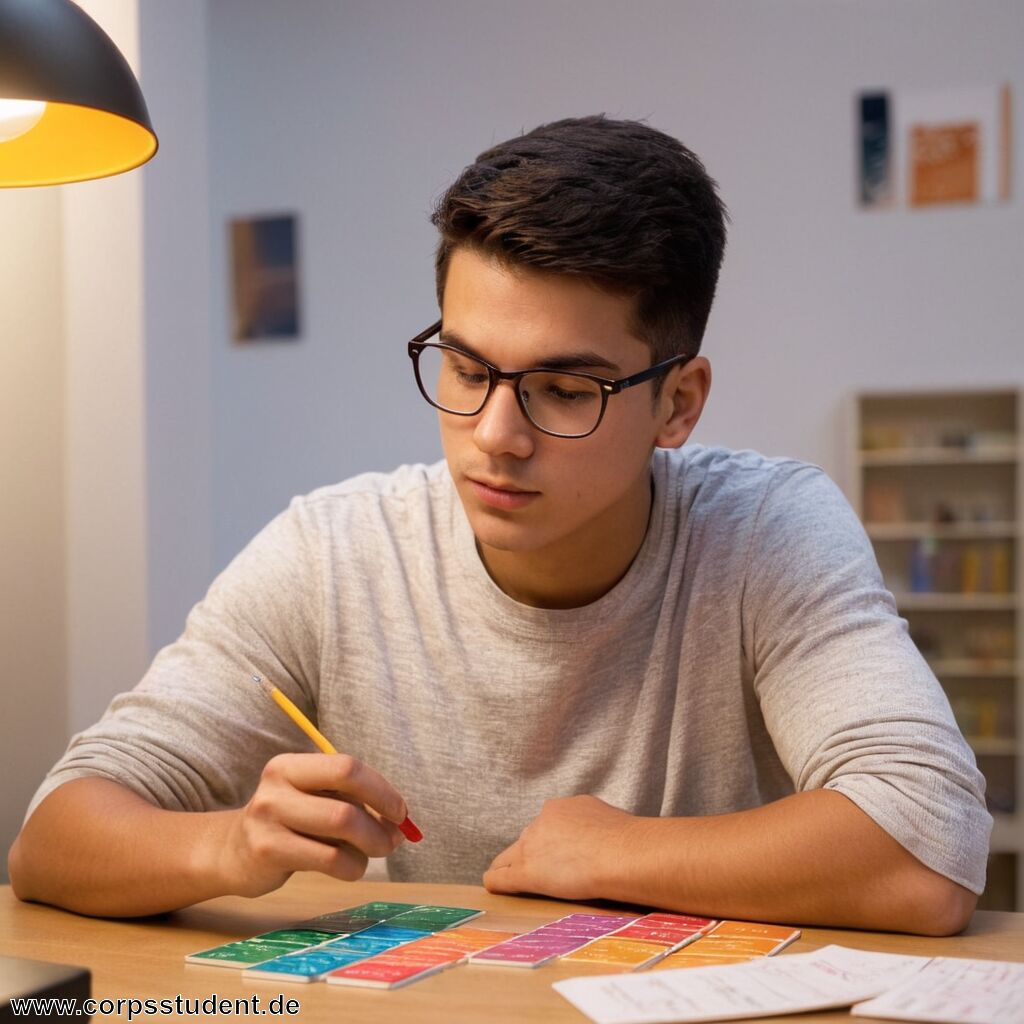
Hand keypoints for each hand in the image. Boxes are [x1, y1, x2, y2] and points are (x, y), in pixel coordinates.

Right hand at [217, 753, 407, 897]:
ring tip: (368, 855)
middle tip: (393, 840)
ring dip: (368, 848)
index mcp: (291, 765)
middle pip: (347, 806)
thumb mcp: (314, 799)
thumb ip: (352, 801)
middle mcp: (276, 786)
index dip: (381, 790)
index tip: (400, 811)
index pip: (347, 768)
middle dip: (380, 826)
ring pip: (340, 833)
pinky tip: (347, 867)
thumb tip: (400, 821)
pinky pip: (329, 861)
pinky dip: (351, 866)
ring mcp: (268, 819)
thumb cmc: (288, 821)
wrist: (231, 852)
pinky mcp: (267, 852)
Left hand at [482, 795, 636, 901]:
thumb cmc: (625, 839)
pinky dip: (496, 882)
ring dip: (509, 868)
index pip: (544, 827)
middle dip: (530, 855)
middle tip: (540, 873)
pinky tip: (492, 887)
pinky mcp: (527, 872)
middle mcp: (541, 822)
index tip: (553, 855)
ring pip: (509, 858)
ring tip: (502, 880)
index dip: (547, 843)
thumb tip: (598, 833)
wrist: (622, 852)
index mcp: (560, 808)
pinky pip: (501, 877)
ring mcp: (532, 846)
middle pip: (526, 841)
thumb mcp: (604, 818)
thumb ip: (590, 825)